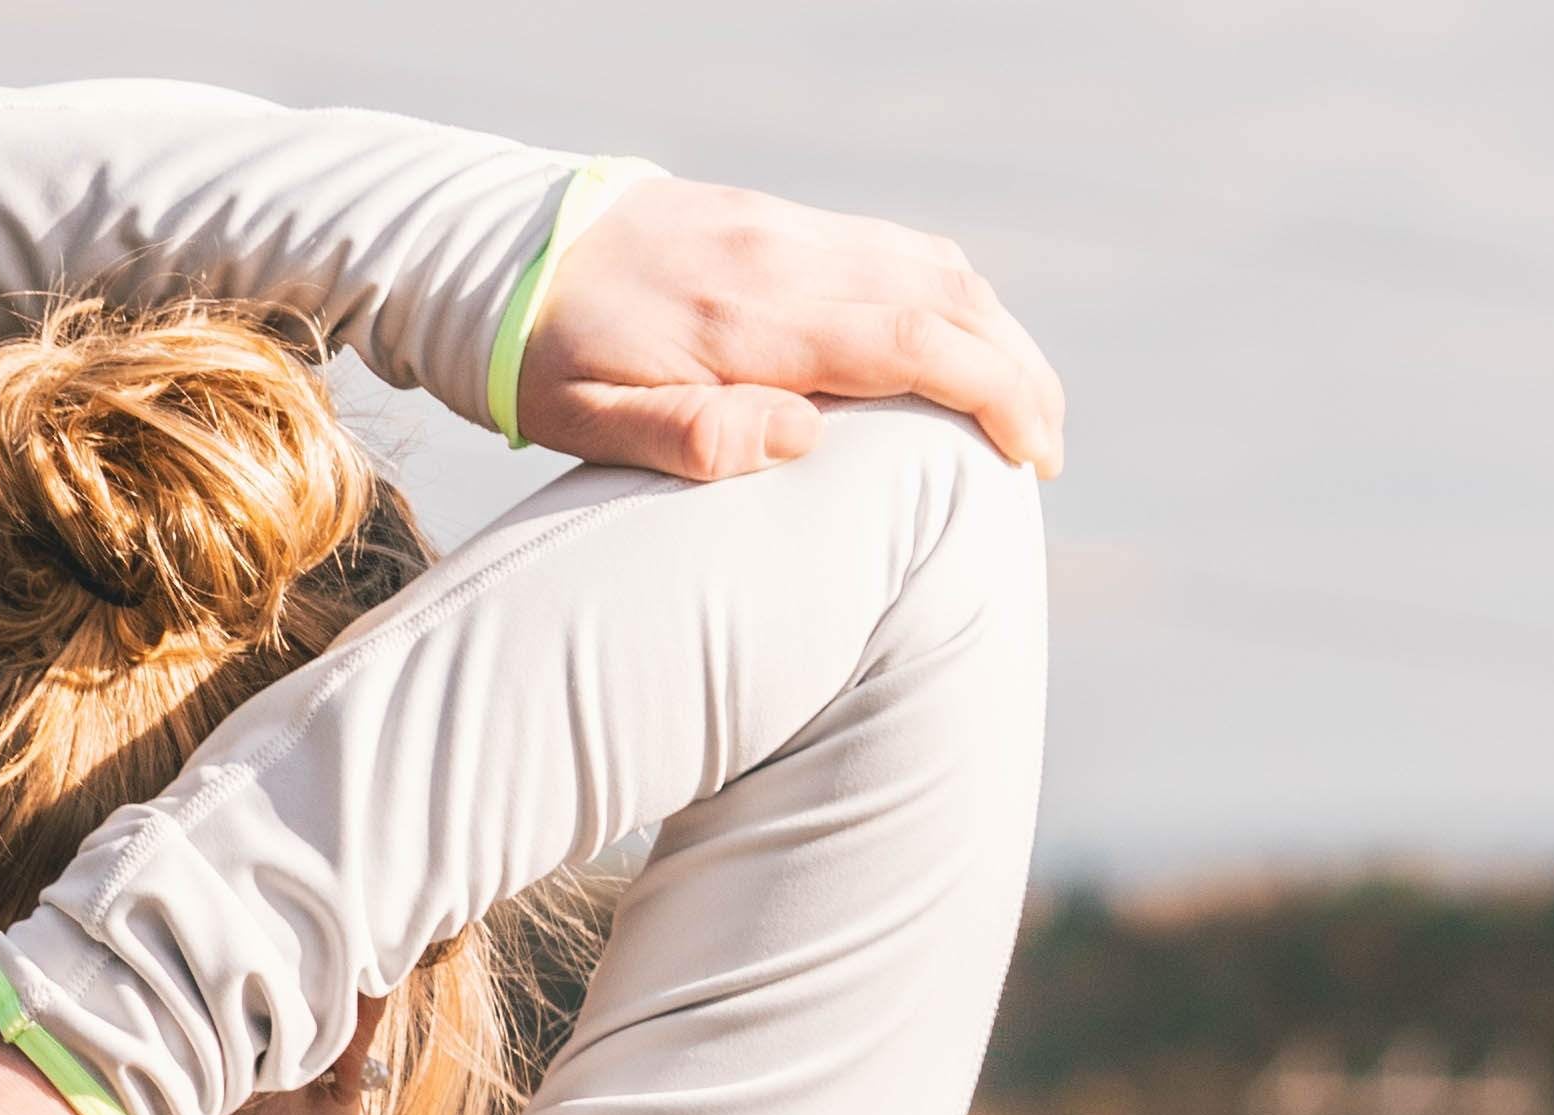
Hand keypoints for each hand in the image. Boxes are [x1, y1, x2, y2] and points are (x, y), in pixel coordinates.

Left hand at [517, 177, 1064, 482]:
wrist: (506, 249)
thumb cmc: (544, 356)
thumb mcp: (587, 419)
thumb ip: (691, 437)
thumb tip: (804, 440)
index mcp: (748, 319)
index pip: (913, 342)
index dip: (995, 395)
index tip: (1033, 456)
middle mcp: (786, 259)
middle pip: (949, 298)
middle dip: (1020, 373)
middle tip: (1047, 448)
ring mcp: (789, 229)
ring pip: (934, 265)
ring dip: (997, 333)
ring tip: (1023, 404)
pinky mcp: (782, 219)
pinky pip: (895, 247)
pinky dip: (951, 297)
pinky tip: (961, 345)